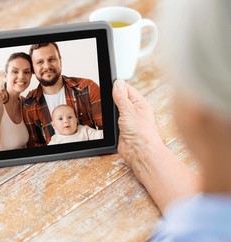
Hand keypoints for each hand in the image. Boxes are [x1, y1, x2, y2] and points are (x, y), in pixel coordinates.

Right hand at [112, 80, 199, 211]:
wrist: (140, 153)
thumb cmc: (142, 133)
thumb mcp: (128, 111)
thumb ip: (121, 97)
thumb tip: (117, 83)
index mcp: (139, 103)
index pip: (126, 89)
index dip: (116, 85)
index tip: (107, 83)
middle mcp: (134, 111)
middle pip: (119, 98)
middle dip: (111, 97)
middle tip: (103, 95)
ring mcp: (127, 120)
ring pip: (115, 110)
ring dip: (110, 109)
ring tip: (104, 107)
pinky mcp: (121, 130)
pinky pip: (113, 121)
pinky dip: (109, 120)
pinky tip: (106, 119)